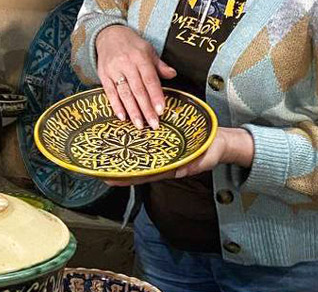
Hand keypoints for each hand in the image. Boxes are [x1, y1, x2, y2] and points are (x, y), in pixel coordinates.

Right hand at [96, 25, 176, 128]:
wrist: (108, 35)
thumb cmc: (131, 45)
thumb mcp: (148, 50)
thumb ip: (160, 65)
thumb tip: (173, 75)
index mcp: (140, 58)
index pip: (150, 79)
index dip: (156, 95)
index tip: (161, 110)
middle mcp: (126, 64)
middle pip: (138, 90)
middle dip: (146, 109)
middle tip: (154, 124)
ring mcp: (113, 71)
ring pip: (124, 93)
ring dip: (132, 111)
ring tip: (139, 125)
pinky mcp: (104, 76)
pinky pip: (110, 93)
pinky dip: (116, 105)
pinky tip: (122, 117)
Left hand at [105, 127, 253, 185]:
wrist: (220, 140)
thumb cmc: (212, 151)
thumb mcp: (205, 159)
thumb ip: (193, 165)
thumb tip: (180, 171)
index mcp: (169, 168)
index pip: (144, 175)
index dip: (126, 178)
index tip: (109, 180)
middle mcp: (161, 161)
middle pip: (136, 166)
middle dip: (118, 169)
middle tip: (98, 168)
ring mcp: (161, 151)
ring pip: (138, 155)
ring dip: (122, 155)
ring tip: (103, 155)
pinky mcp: (163, 141)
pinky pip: (146, 142)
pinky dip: (134, 141)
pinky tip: (122, 137)